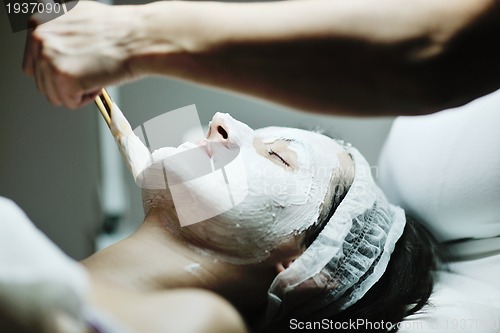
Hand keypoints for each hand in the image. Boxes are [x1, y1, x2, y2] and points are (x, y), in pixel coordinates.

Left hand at [23, 1, 140, 108]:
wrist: (139, 38)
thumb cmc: (120, 30)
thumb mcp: (80, 18)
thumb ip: (60, 33)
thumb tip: (54, 47)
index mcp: (39, 22)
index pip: (32, 62)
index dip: (56, 70)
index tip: (73, 68)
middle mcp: (39, 38)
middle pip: (42, 82)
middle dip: (67, 82)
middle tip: (90, 68)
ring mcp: (48, 59)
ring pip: (54, 95)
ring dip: (78, 90)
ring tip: (96, 71)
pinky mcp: (63, 78)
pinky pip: (70, 103)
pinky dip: (87, 98)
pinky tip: (99, 78)